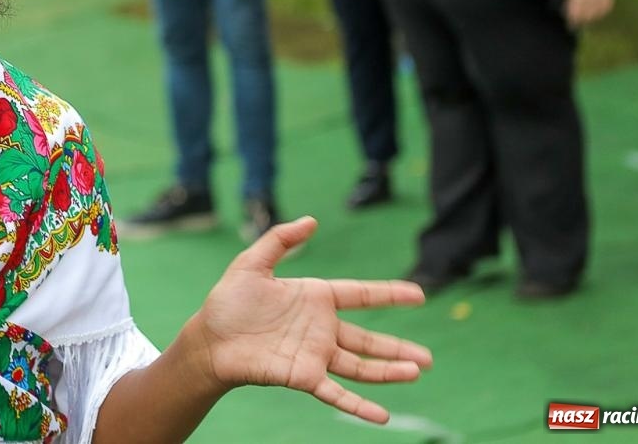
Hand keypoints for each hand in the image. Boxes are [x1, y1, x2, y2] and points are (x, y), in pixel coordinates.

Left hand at [189, 217, 431, 425]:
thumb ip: (280, 240)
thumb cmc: (228, 302)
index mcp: (314, 298)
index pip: (361, 295)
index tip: (419, 294)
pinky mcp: (302, 376)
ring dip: (388, 372)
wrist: (208, 339)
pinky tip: (382, 416)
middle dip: (399, 348)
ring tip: (416, 372)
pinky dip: (359, 405)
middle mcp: (321, 328)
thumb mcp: (251, 263)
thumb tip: (311, 221)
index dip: (389, 294)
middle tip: (429, 359)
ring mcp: (315, 354)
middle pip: (369, 339)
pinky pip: (336, 392)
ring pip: (360, 366)